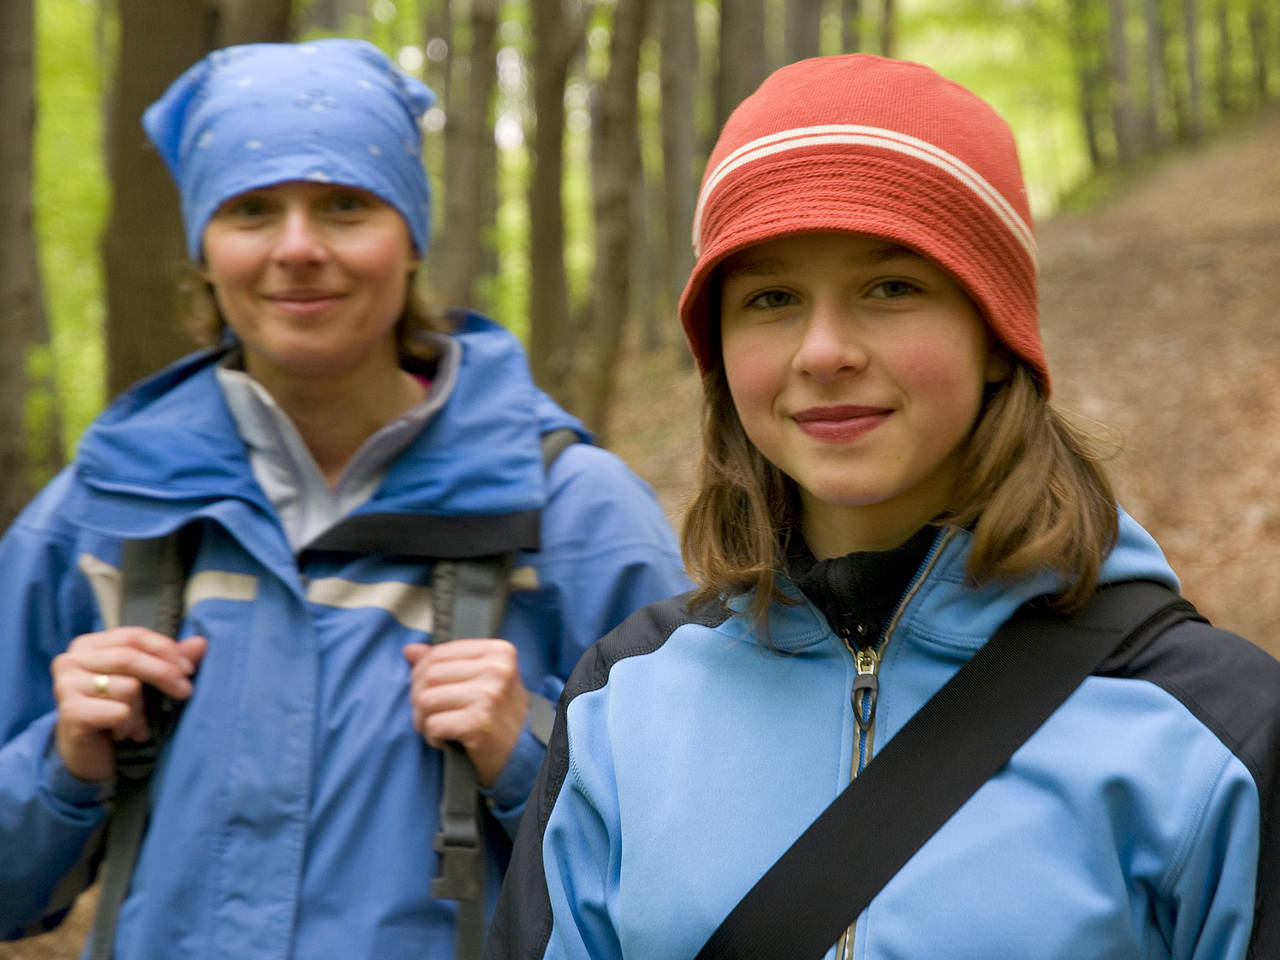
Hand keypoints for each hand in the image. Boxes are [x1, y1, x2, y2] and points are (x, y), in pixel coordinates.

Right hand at [51, 628, 207, 782]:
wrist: (90, 756)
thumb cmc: (118, 714)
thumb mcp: (147, 684)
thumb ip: (170, 661)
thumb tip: (201, 643)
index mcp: (89, 645)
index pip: (134, 636)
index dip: (166, 649)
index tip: (188, 669)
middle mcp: (71, 660)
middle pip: (130, 657)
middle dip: (165, 675)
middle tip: (185, 692)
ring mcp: (65, 685)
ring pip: (128, 686)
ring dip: (143, 711)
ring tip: (138, 725)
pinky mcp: (69, 711)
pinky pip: (119, 712)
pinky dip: (130, 725)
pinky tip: (122, 734)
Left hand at [403, 639, 527, 788]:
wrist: (524, 751)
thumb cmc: (499, 714)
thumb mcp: (481, 679)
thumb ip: (447, 662)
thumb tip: (410, 650)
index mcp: (498, 652)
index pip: (439, 653)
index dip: (422, 674)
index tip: (429, 692)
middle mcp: (496, 669)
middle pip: (428, 675)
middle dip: (419, 698)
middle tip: (430, 714)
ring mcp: (488, 695)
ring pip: (425, 699)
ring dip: (423, 720)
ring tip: (438, 728)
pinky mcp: (478, 722)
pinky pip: (433, 725)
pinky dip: (433, 737)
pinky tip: (446, 740)